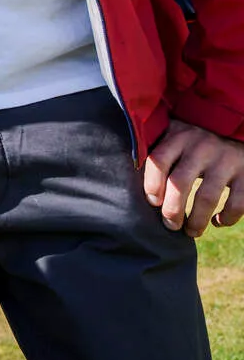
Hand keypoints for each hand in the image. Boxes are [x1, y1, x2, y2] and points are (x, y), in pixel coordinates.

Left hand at [144, 120, 243, 236]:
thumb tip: (126, 177)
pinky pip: (237, 203)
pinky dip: (227, 218)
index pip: (158, 161)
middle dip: (172, 210)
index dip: (152, 184)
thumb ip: (156, 149)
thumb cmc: (195, 139)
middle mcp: (202, 146)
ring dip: (196, 220)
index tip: (152, 202)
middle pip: (180, 183)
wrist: (236, 127)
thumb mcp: (175, 134)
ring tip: (190, 232)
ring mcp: (226, 159)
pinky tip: (217, 222)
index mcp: (179, 136)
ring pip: (207, 197)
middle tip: (170, 225)